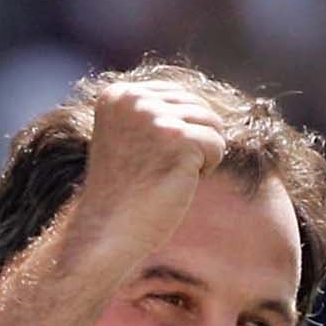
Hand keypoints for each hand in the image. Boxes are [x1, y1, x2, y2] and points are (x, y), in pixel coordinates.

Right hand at [62, 81, 225, 268]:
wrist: (107, 231)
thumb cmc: (122, 192)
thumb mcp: (128, 136)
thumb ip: (153, 110)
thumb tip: (200, 99)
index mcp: (118, 94)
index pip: (177, 96)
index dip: (174, 132)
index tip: (143, 158)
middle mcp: (134, 99)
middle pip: (197, 106)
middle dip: (189, 142)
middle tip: (155, 170)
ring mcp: (155, 117)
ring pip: (212, 123)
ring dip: (199, 155)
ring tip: (166, 175)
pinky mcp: (178, 139)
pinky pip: (218, 145)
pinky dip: (205, 170)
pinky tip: (176, 183)